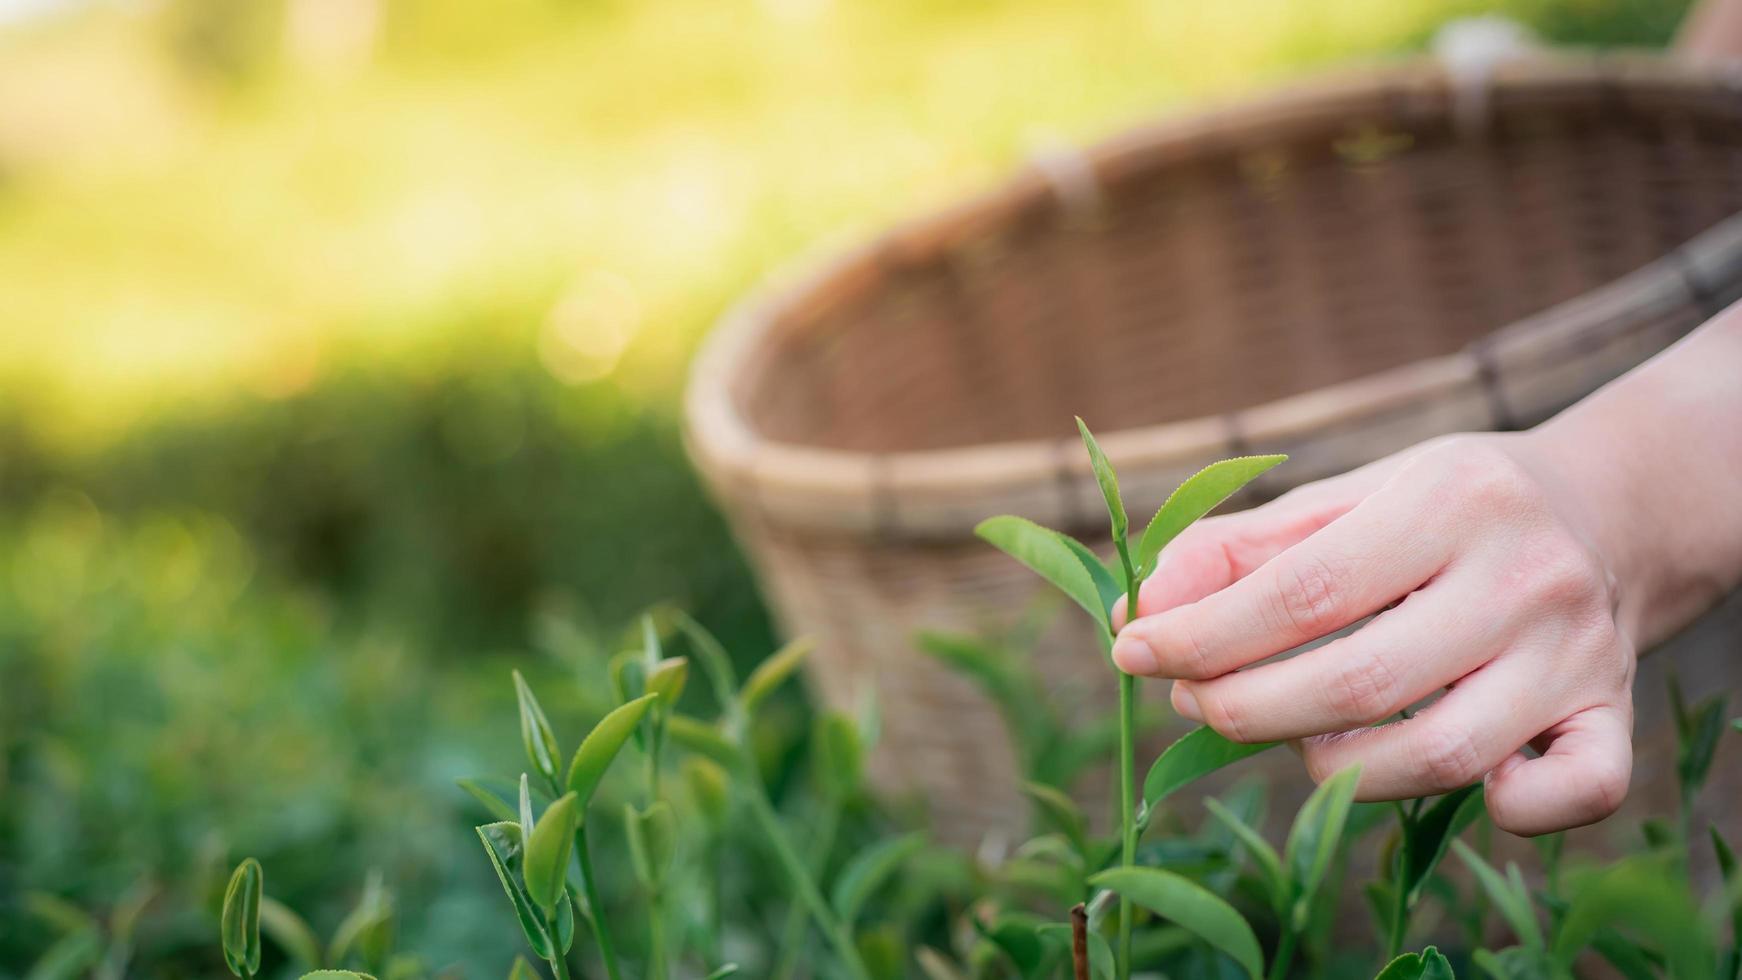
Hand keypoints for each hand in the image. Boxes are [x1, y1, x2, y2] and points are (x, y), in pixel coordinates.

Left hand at [1110, 434, 1635, 835]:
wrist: (1609, 510)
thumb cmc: (1442, 508)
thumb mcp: (1344, 497)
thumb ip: (1237, 549)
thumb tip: (1135, 608)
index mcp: (1451, 500)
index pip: (1304, 592)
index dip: (1202, 636)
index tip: (1132, 651)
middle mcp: (1526, 577)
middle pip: (1359, 684)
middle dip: (1244, 708)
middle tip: (1191, 701)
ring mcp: (1581, 654)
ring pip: (1441, 757)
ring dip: (1332, 769)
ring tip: (1286, 735)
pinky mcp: (1618, 714)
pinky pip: (1580, 790)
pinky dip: (1511, 807)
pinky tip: (1442, 778)